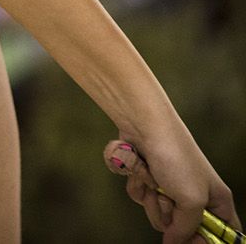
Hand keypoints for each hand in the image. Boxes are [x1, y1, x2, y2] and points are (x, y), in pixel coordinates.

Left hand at [112, 128, 238, 242]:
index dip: (206, 241)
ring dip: (152, 200)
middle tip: (167, 199)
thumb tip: (174, 243)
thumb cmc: (176, 159)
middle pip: (183, 229)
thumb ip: (186, 228)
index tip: (190, 241)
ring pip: (158, 214)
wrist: (145, 127)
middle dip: (169, 217)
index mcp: (217, 201)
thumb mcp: (191, 200)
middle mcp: (196, 196)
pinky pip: (142, 197)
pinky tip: (142, 171)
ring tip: (155, 182)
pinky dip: (139, 187)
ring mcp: (171, 188)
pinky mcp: (150, 179)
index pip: (222, 233)